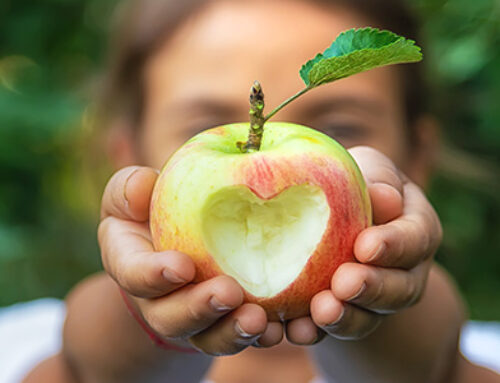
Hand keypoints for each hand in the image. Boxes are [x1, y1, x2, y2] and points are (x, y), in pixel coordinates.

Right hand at [98, 166, 282, 354]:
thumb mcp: (133, 193)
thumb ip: (130, 188)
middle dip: (200, 309)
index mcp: (133, 266)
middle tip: (229, 293)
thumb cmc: (154, 211)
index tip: (182, 266)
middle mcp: (159, 302)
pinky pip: (242, 335)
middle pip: (172, 318)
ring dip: (233, 332)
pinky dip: (264, 335)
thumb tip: (142, 184)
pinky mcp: (226, 321)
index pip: (134, 275)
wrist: (178, 242)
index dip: (154, 275)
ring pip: (209, 337)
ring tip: (259, 319)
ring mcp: (195, 317)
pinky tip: (281, 328)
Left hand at [283, 146, 442, 343]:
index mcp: (415, 229)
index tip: (366, 246)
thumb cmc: (352, 183)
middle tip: (344, 283)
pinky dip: (316, 331)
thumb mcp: (366, 169)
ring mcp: (376, 298)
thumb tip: (383, 198)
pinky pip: (335, 329)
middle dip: (372, 287)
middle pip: (400, 288)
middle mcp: (404, 270)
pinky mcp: (346, 313)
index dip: (394, 245)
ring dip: (347, 317)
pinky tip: (297, 329)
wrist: (331, 214)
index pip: (415, 238)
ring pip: (370, 316)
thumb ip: (377, 180)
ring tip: (322, 311)